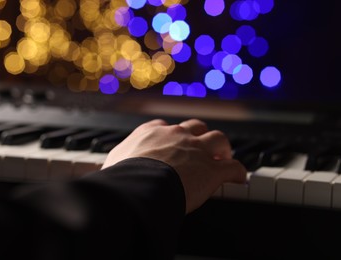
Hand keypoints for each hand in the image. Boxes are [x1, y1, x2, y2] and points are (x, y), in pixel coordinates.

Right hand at [102, 119, 246, 213]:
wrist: (140, 184)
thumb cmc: (123, 176)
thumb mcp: (114, 162)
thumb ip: (118, 160)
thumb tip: (109, 168)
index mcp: (153, 133)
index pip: (165, 127)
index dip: (172, 135)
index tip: (174, 142)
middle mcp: (177, 136)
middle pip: (195, 126)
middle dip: (200, 135)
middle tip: (202, 146)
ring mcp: (197, 150)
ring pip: (218, 139)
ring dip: (222, 148)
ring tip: (223, 156)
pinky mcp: (212, 170)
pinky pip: (233, 167)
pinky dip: (238, 171)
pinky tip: (238, 177)